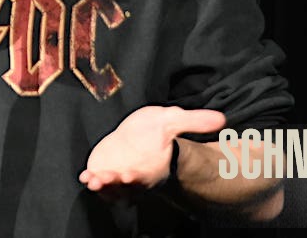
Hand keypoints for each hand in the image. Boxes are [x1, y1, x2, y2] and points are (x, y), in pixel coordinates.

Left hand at [79, 105, 225, 195]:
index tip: (128, 175)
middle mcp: (135, 175)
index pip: (145, 177)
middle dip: (114, 184)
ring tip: (92, 179)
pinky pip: (97, 180)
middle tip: (103, 178)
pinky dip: (90, 179)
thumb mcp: (174, 120)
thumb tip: (222, 118)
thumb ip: (194, 121)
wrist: (141, 133)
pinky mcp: (104, 171)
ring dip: (101, 185)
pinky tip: (84, 176)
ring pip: (110, 187)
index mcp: (152, 167)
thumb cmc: (158, 130)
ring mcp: (118, 176)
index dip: (137, 178)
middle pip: (124, 186)